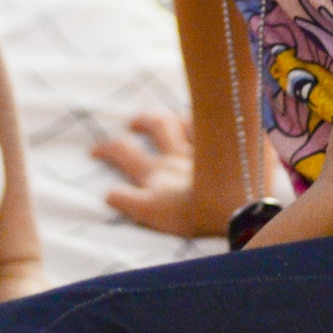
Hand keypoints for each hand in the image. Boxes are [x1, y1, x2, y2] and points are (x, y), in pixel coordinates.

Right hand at [91, 112, 219, 236]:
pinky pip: (217, 127)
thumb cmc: (199, 215)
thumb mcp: (155, 213)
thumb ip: (130, 201)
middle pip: (157, 128)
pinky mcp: (229, 146)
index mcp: (157, 173)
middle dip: (142, 122)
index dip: (108, 149)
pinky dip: (208, 124)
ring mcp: (205, 149)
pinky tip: (208, 121)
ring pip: (188, 121)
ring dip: (175, 117)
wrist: (238, 202)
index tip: (93, 150)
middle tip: (132, 123)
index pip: (125, 153)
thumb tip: (109, 194)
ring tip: (170, 118)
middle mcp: (178, 155)